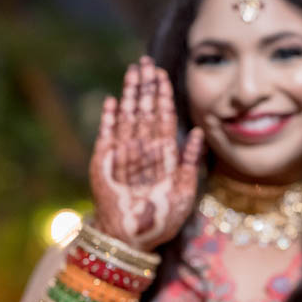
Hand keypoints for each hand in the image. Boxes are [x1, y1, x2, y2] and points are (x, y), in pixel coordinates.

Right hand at [89, 56, 204, 251]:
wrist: (134, 238)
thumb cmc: (163, 219)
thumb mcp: (185, 191)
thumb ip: (190, 161)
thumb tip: (197, 131)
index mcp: (163, 155)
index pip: (163, 118)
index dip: (163, 97)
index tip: (164, 76)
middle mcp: (143, 150)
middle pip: (145, 112)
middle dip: (146, 87)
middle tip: (147, 62)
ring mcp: (122, 154)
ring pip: (127, 118)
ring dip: (129, 95)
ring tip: (132, 72)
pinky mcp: (103, 162)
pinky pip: (106, 136)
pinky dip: (109, 120)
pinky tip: (113, 101)